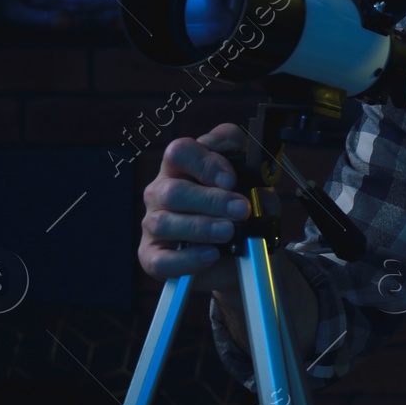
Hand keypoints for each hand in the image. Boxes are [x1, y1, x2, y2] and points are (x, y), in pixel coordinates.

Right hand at [138, 123, 252, 293]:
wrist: (249, 253)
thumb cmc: (243, 209)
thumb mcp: (252, 178)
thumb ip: (239, 152)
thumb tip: (220, 144)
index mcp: (181, 167)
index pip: (180, 152)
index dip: (205, 164)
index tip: (231, 180)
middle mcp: (161, 193)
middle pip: (172, 191)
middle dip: (211, 201)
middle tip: (240, 211)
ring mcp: (154, 225)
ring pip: (163, 223)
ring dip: (201, 227)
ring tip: (229, 232)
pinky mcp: (153, 256)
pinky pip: (160, 260)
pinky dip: (187, 259)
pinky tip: (211, 254)